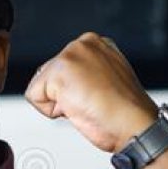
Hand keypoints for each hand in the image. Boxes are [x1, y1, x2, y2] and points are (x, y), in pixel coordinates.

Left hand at [24, 32, 158, 152]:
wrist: (134, 124)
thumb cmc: (124, 113)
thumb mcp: (105, 82)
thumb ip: (85, 75)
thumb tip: (67, 86)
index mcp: (96, 44)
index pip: (60, 68)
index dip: (73, 91)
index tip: (96, 97)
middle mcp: (83, 44)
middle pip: (46, 75)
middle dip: (63, 95)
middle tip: (90, 103)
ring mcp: (70, 55)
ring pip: (40, 86)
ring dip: (58, 103)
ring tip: (85, 105)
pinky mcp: (58, 72)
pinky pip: (34, 97)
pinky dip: (51, 111)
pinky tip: (76, 108)